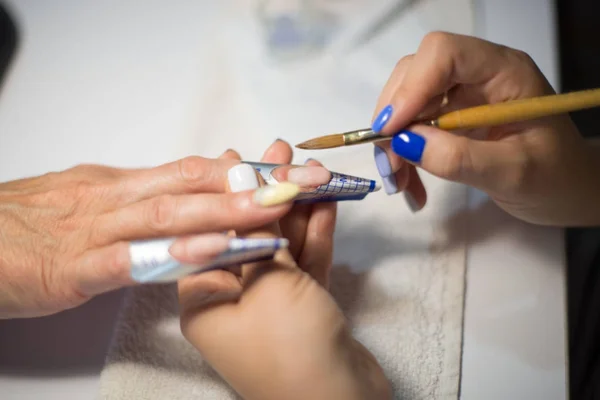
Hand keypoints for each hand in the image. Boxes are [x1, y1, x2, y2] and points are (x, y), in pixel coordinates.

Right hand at [0, 157, 296, 317]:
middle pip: (195, 185)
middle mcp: (117, 198)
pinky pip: (131, 258)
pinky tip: (210, 250)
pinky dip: (174, 251)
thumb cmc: (29, 225)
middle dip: (253, 184)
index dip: (246, 170)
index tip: (289, 170)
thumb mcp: (89, 201)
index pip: (196, 171)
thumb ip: (137, 199)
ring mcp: (97, 230)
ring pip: (171, 214)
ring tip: (274, 209)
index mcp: (123, 185)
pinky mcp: (74, 268)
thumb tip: (181, 193)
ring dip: (226, 210)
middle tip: (304, 181)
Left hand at [179, 140, 391, 399]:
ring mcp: (270, 305)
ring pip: (282, 247)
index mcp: (204, 299)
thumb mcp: (268, 284)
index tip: (239, 156)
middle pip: (249, 234)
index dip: (228, 193)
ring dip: (298, 210)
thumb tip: (246, 179)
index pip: (212, 233)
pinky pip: (305, 265)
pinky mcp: (303, 309)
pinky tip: (327, 204)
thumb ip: (259, 230)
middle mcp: (232, 300)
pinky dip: (316, 236)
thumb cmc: (289, 349)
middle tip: (283, 153)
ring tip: (311, 170)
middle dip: (268, 194)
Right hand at [371, 32, 599, 225]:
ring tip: (399, 182)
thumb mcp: (513, 173)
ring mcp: (461, 95)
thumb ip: (461, 158)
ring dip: (392, 142)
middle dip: (394, 119)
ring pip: (406, 101)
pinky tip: (409, 183)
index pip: (444, 53)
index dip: (412, 86)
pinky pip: (411, 126)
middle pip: (415, 74)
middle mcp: (477, 74)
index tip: (392, 130)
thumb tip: (404, 143)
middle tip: (390, 164)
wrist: (567, 190)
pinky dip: (402, 154)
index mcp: (504, 72)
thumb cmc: (554, 178)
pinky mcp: (450, 117)